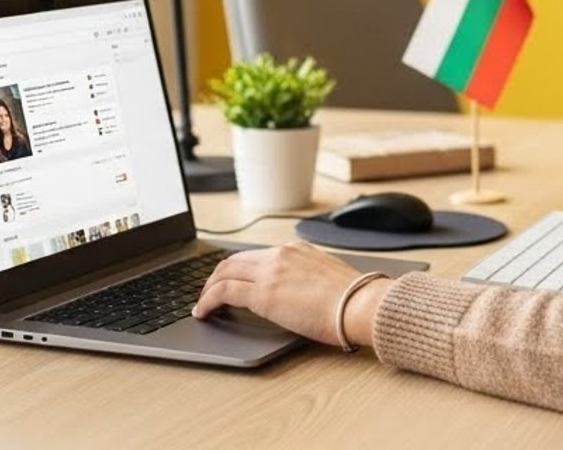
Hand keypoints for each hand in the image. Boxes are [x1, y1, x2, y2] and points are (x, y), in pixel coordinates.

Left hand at [192, 241, 390, 348]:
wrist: (359, 304)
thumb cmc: (353, 299)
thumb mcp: (328, 277)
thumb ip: (308, 277)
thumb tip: (301, 293)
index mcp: (296, 250)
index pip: (256, 255)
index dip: (237, 268)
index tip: (230, 279)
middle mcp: (280, 255)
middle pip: (234, 260)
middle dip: (216, 276)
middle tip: (208, 292)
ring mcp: (269, 272)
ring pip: (224, 273)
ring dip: (208, 288)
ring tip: (202, 304)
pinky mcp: (262, 293)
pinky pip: (222, 292)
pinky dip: (207, 300)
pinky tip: (203, 312)